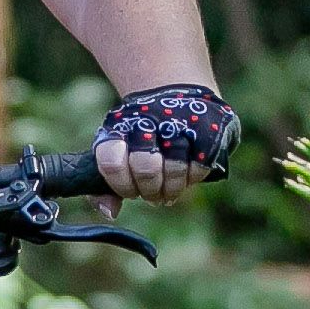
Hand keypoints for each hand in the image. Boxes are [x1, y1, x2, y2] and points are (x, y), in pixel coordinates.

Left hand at [90, 83, 237, 206]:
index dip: (120, 184)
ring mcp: (178, 125)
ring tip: (168, 189)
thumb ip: (105, 188)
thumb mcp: (116, 156)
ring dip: (170, 189)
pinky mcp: (204, 132)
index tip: (129, 190)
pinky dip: (191, 179)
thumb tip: (110, 213)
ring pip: (174, 170)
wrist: (174, 96)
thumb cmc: (139, 140)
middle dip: (149, 189)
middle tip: (151, 194)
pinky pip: (198, 169)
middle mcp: (148, 123)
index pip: (112, 162)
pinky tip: (185, 177)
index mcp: (119, 128)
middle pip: (146, 168)